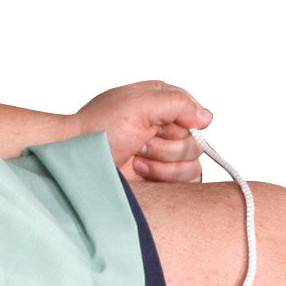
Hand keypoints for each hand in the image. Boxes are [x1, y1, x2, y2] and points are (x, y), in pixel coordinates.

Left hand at [73, 81, 211, 183]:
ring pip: (193, 162)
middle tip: (140, 142)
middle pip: (195, 141)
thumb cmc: (98, 130)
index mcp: (160, 103)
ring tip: (137, 158)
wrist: (78, 163)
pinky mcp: (163, 179)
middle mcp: (164, 128)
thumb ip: (177, 103)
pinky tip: (141, 172)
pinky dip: (166, 178)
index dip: (181, 122)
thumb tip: (206, 118)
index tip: (159, 126)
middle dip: (167, 145)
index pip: (194, 112)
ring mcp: (163, 155)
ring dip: (164, 163)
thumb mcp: (138, 104)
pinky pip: (188, 182)